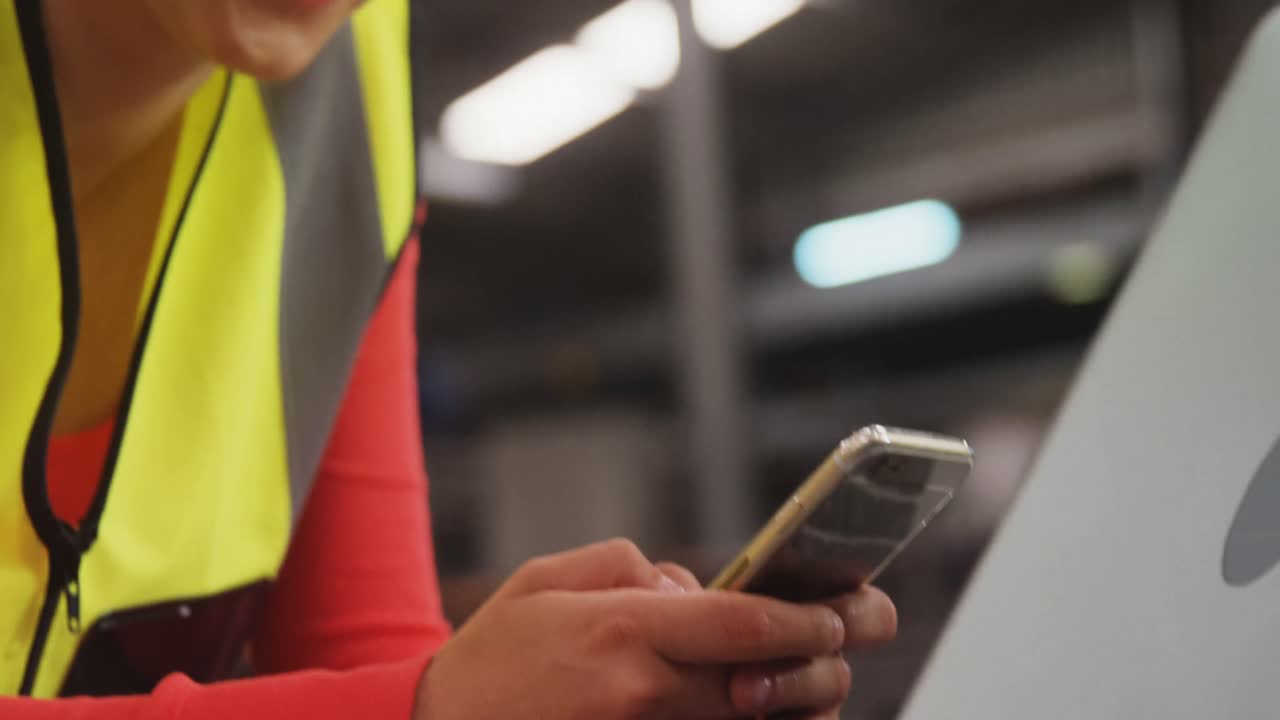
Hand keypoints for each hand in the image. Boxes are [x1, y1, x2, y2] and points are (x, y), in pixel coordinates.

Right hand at [416, 540, 872, 718]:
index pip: (743, 625)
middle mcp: (643, 692)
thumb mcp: (544, 581)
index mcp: (622, 632)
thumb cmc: (493, 658)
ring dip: (800, 708)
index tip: (840, 613)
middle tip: (845, 647)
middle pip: (766, 684)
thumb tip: (688, 587)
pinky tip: (763, 710)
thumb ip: (625, 567)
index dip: (806, 620)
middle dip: (823, 666)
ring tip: (818, 682)